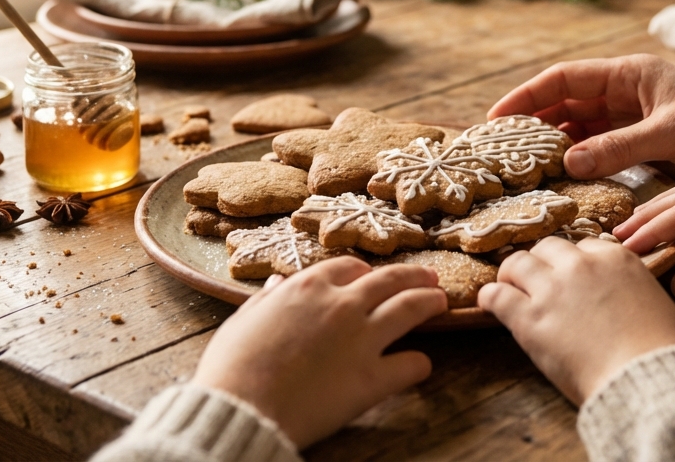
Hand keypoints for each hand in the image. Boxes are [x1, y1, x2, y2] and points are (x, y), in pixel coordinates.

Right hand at [191, 258, 446, 447]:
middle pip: (390, 280)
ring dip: (430, 302)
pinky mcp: (372, 378)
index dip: (364, 272)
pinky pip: (412, 363)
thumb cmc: (231, 368)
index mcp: (308, 287)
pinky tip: (420, 365)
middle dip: (413, 276)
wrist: (240, 408)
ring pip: (411, 308)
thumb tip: (278, 284)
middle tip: (429, 279)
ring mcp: (362, 338)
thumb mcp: (242, 320)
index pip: (349, 267)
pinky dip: (419, 364)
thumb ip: (266, 299)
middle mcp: (342, 304)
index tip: (370, 277)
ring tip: (443, 303)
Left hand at [478, 237, 674, 404]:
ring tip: (509, 288)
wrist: (646, 378)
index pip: (585, 246)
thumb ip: (631, 288)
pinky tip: (489, 303)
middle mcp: (581, 266)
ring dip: (512, 274)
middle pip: (548, 248)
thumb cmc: (660, 352)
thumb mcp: (656, 302)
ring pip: (518, 263)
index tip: (570, 277)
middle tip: (537, 281)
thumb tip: (622, 298)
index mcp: (616, 259)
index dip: (575, 264)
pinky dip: (490, 297)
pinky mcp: (530, 318)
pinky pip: (498, 295)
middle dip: (542, 263)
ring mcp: (552, 290)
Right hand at [488, 55, 674, 193]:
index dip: (526, 96)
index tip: (495, 119)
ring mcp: (636, 120)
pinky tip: (563, 179)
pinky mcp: (647, 146)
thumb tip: (566, 162)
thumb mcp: (671, 135)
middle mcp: (628, 93)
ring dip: (554, 145)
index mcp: (631, 74)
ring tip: (522, 167)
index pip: (564, 79)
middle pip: (566, 103)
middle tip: (499, 149)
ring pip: (581, 129)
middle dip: (532, 122)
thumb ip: (617, 147)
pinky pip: (602, 151)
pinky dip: (581, 162)